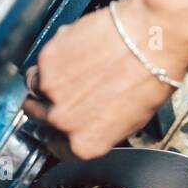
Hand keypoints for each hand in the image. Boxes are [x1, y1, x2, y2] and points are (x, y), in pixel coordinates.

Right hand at [24, 0, 187, 158]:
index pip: (55, 146)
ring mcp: (51, 90)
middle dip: (47, 103)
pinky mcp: (47, 60)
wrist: (150, 41)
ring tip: (73, 67)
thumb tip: (90, 120)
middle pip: (38, 116)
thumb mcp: (131, 119)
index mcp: (85, 143)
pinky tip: (77, 49)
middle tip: (65, 88)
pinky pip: (42, 61)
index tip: (58, 123)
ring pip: (35, 86)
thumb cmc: (152, 77)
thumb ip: (100, 127)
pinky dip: (55, 55)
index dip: (57, 132)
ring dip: (47, 78)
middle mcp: (63, 121)